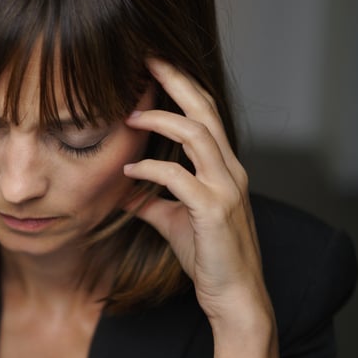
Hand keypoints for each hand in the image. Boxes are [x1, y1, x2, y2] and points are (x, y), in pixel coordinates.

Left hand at [123, 59, 270, 326]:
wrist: (234, 296)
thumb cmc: (208, 258)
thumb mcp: (174, 222)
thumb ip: (151, 201)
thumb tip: (123, 189)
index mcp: (224, 168)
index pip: (206, 114)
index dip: (182, 87)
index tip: (154, 67)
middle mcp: (230, 171)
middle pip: (206, 110)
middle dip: (176, 82)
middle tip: (146, 61)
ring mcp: (226, 188)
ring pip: (198, 135)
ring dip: (161, 120)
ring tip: (129, 117)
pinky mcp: (214, 211)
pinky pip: (181, 177)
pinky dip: (152, 169)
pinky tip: (129, 170)